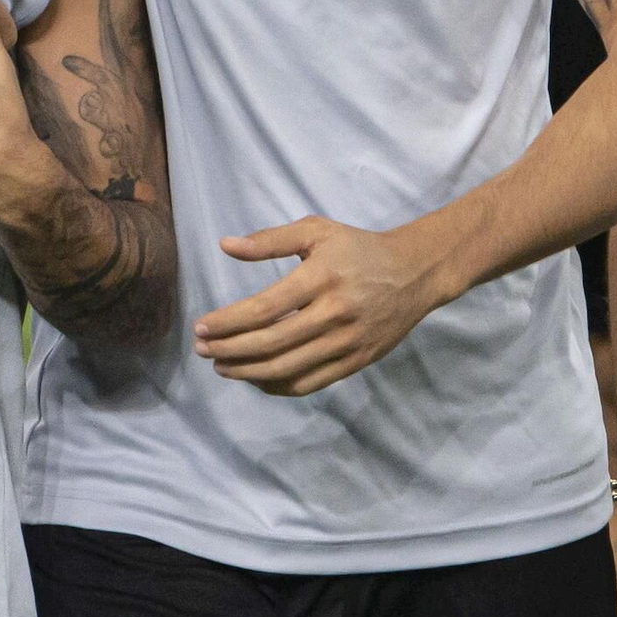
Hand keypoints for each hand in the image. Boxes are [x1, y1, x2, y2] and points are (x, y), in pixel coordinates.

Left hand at [194, 216, 439, 394]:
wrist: (415, 273)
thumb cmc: (358, 248)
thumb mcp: (316, 231)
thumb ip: (270, 240)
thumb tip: (226, 245)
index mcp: (321, 278)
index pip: (265, 308)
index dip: (229, 321)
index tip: (201, 327)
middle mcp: (335, 313)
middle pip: (272, 342)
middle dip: (231, 349)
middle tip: (203, 350)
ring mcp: (348, 342)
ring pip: (289, 368)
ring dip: (248, 372)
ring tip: (221, 366)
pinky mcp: (357, 361)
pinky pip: (311, 382)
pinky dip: (278, 386)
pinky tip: (256, 379)